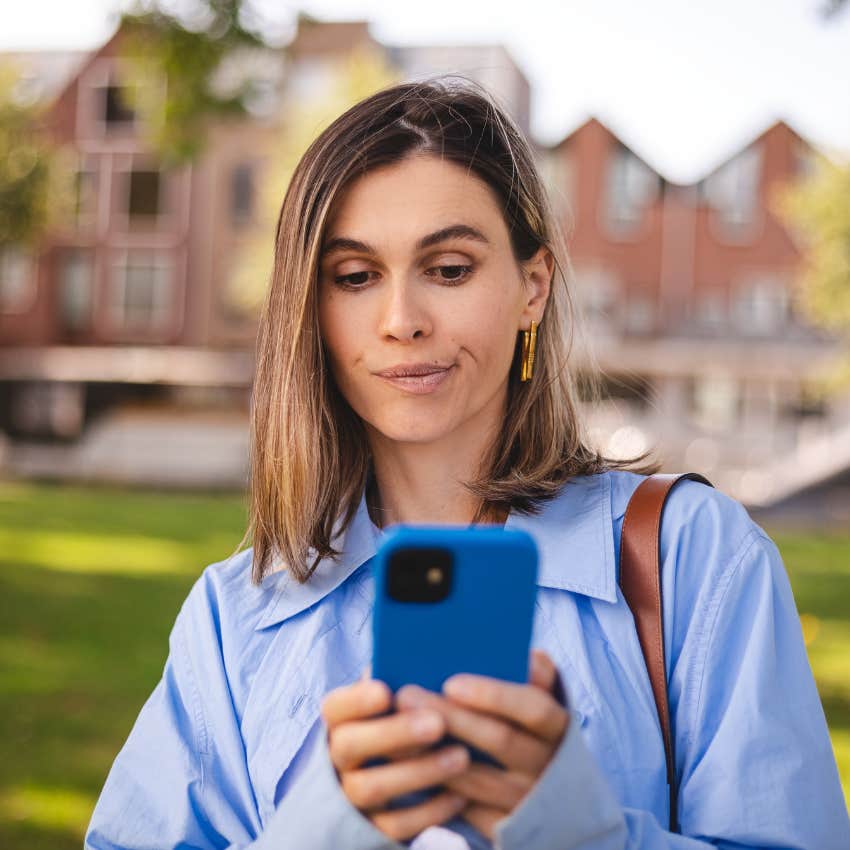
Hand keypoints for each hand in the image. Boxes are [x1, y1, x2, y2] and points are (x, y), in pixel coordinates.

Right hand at [321, 677, 469, 840]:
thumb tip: (423, 658)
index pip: (335, 706)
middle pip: (351, 745)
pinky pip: (394, 826)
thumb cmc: (405, 717)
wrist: (392, 771)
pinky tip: (459, 797)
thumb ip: (404, 680)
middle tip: (438, 722)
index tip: (386, 691)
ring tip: (462, 757)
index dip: (357, 699)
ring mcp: (351, 794)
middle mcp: (338, 756)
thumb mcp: (399, 696)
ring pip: (372, 787)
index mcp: (341, 718)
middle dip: (395, 733)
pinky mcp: (371, 827)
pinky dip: (428, 812)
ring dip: (419, 772)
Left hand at [395, 649, 568, 839]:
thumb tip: (524, 653)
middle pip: (497, 740)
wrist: (544, 781)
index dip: (495, 695)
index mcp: (558, 728)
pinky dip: (431, 784)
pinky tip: (402, 762)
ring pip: (473, 778)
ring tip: (395, 725)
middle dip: (450, 716)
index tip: (452, 683)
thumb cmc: (530, 720)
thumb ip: (536, 671)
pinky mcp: (499, 824)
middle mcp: (544, 766)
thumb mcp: (542, 694)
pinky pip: (461, 807)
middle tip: (406, 695)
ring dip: (431, 752)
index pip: (533, 709)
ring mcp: (522, 799)